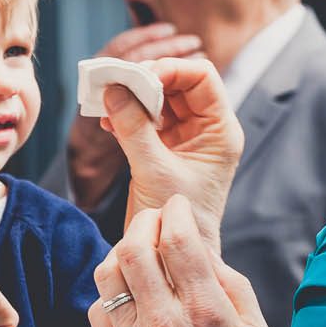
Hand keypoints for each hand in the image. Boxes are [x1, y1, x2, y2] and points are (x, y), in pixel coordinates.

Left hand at [90, 197, 278, 326]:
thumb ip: (232, 286)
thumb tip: (204, 252)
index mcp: (207, 311)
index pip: (180, 239)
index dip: (178, 212)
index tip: (180, 207)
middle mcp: (165, 322)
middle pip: (135, 246)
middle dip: (145, 220)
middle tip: (157, 218)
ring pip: (109, 272)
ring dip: (123, 250)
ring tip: (139, 252)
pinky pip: (98, 308)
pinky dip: (111, 290)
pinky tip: (130, 293)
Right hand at [101, 56, 243, 247]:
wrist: (171, 257)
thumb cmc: (177, 222)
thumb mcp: (155, 171)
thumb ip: (134, 129)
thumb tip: (114, 90)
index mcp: (220, 130)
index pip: (201, 77)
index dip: (170, 69)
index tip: (139, 75)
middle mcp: (206, 128)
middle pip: (177, 82)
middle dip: (145, 80)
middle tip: (114, 83)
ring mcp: (184, 136)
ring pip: (158, 98)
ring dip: (131, 96)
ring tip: (105, 103)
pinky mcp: (163, 147)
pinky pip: (144, 117)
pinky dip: (125, 114)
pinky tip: (107, 122)